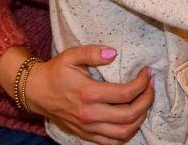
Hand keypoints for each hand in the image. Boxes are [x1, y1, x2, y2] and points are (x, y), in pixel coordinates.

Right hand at [22, 45, 153, 144]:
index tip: (147, 73)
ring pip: (124, 132)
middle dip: (147, 100)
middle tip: (151, 86)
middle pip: (130, 115)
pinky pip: (112, 141)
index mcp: (88, 93)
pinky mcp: (85, 134)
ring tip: (145, 101)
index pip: (126, 93)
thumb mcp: (71, 55)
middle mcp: (89, 114)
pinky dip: (127, 132)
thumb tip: (113, 52)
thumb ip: (92, 52)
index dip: (142, 83)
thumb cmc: (56, 72)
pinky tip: (132, 118)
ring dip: (140, 118)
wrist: (36, 92)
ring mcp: (88, 127)